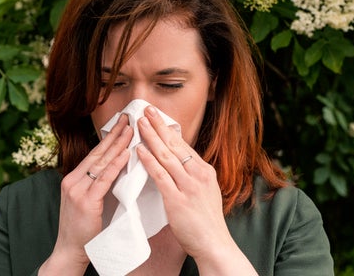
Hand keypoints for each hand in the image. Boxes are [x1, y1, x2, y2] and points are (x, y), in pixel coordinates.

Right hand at [39, 114, 131, 274]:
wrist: (70, 250)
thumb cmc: (83, 228)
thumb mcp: (88, 200)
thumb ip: (98, 184)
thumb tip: (118, 168)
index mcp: (73, 178)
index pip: (94, 153)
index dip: (109, 137)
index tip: (122, 123)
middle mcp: (73, 180)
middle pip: (98, 152)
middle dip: (115, 134)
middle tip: (128, 118)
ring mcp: (78, 190)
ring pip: (101, 162)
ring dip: (118, 144)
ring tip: (131, 130)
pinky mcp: (86, 201)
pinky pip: (104, 179)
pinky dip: (116, 165)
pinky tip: (126, 153)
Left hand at [136, 105, 256, 273]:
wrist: (214, 243)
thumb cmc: (206, 221)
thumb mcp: (205, 191)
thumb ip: (193, 177)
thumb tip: (179, 164)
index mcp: (205, 171)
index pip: (184, 145)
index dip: (168, 130)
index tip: (157, 117)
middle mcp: (198, 175)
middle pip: (175, 145)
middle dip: (158, 125)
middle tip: (146, 110)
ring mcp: (188, 186)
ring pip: (166, 156)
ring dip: (151, 137)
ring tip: (139, 123)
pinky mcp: (177, 199)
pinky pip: (160, 175)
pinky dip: (149, 161)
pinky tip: (139, 150)